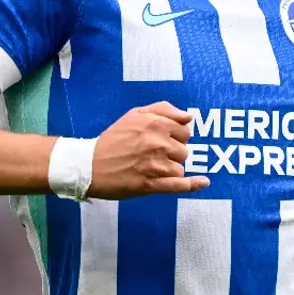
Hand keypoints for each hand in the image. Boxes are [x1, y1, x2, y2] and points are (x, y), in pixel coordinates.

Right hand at [88, 102, 210, 198]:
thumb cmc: (113, 139)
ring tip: (151, 168)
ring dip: (169, 169)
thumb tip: (188, 117)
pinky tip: (203, 182)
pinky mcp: (150, 184)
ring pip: (179, 168)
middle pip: (184, 150)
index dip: (176, 136)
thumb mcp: (135, 114)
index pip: (185, 131)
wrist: (90, 165)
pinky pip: (178, 185)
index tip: (165, 140)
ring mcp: (155, 165)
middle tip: (154, 155)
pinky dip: (192, 185)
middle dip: (173, 153)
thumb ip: (164, 110)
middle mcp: (158, 142)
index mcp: (155, 123)